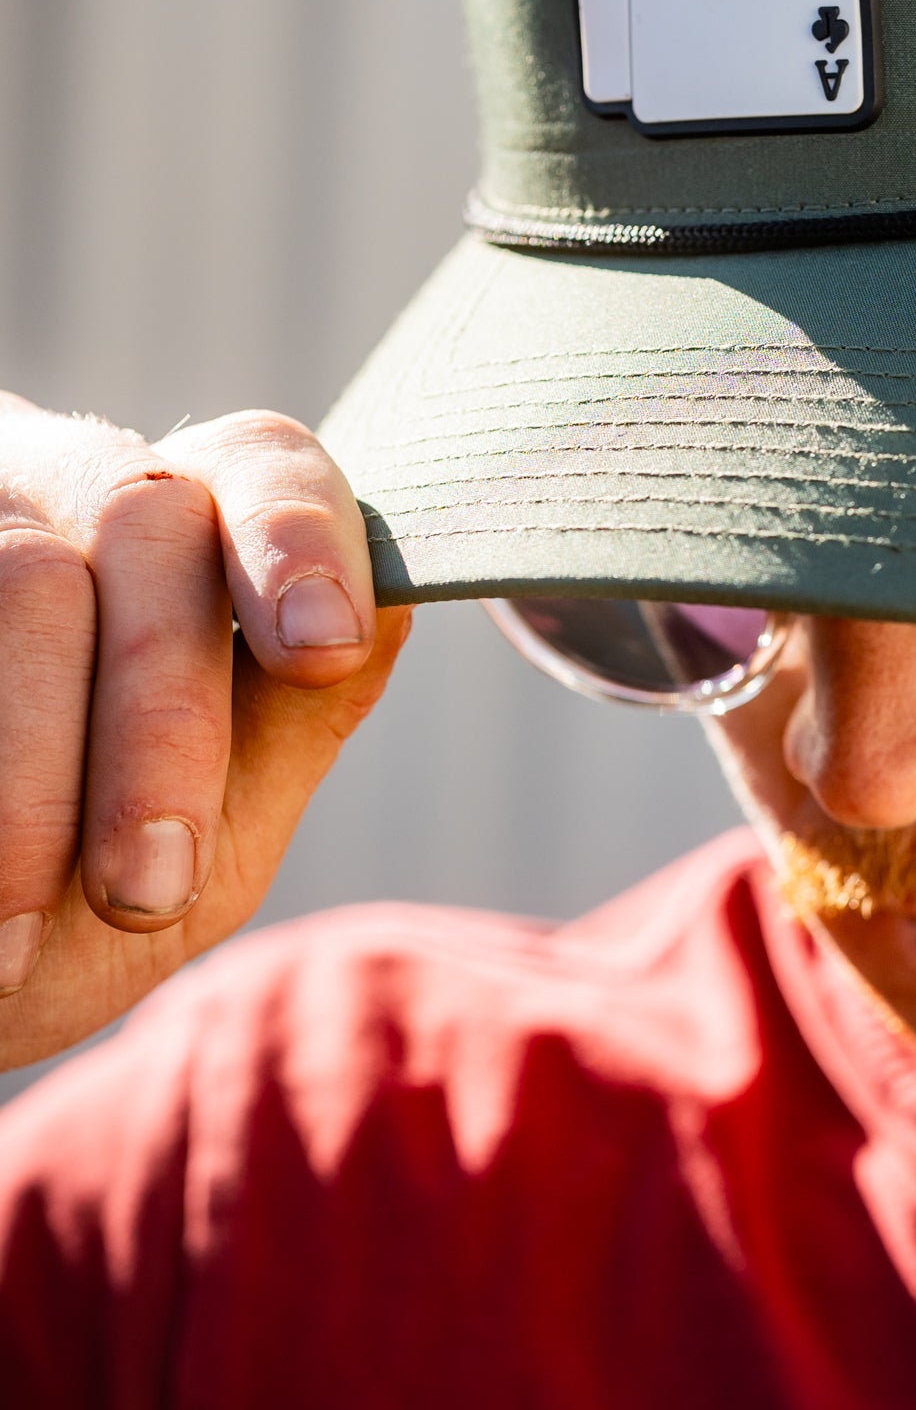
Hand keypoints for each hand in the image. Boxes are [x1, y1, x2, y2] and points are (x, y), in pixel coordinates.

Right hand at [0, 397, 407, 1068]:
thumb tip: (385, 614)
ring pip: (20, 580)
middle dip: (159, 721)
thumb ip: (290, 725)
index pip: (263, 463)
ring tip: (12, 947)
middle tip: (147, 891)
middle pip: (147, 527)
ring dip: (25, 777)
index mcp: (191, 528)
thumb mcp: (212, 828)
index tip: (323, 648)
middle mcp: (74, 486)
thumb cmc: (87, 890)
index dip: (299, 538)